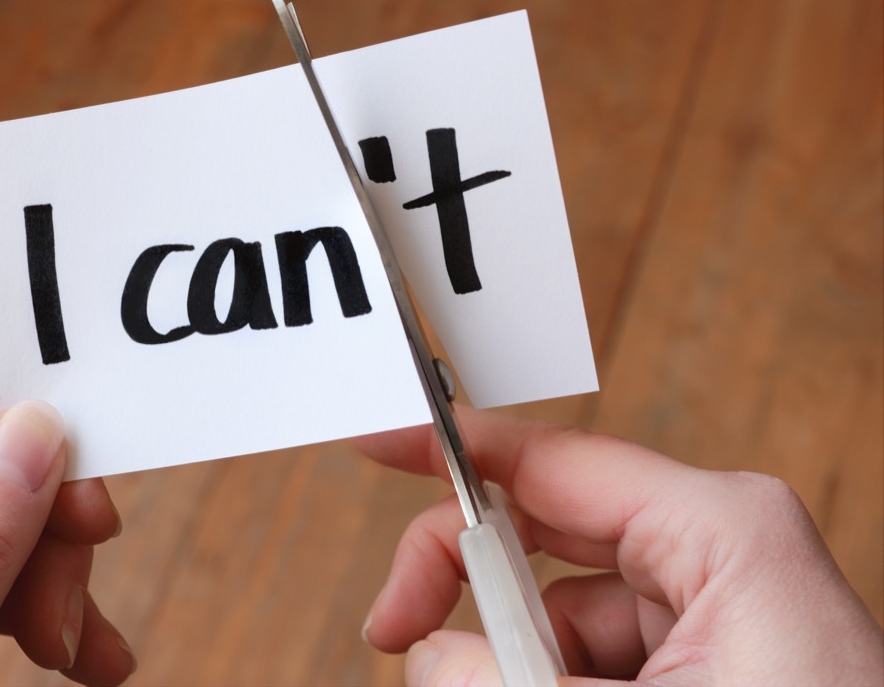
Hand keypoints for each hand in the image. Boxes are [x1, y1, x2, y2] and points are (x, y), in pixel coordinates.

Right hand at [355, 409, 882, 685]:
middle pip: (541, 535)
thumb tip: (430, 655)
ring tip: (494, 685)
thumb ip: (510, 678)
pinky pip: (594, 658)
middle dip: (464, 582)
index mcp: (721, 530)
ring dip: (509, 659)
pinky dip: (548, 680)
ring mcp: (711, 614)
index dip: (451, 447)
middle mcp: (716, 554)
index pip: (550, 460)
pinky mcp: (706, 664)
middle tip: (395, 629)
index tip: (379, 439)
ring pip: (559, 613)